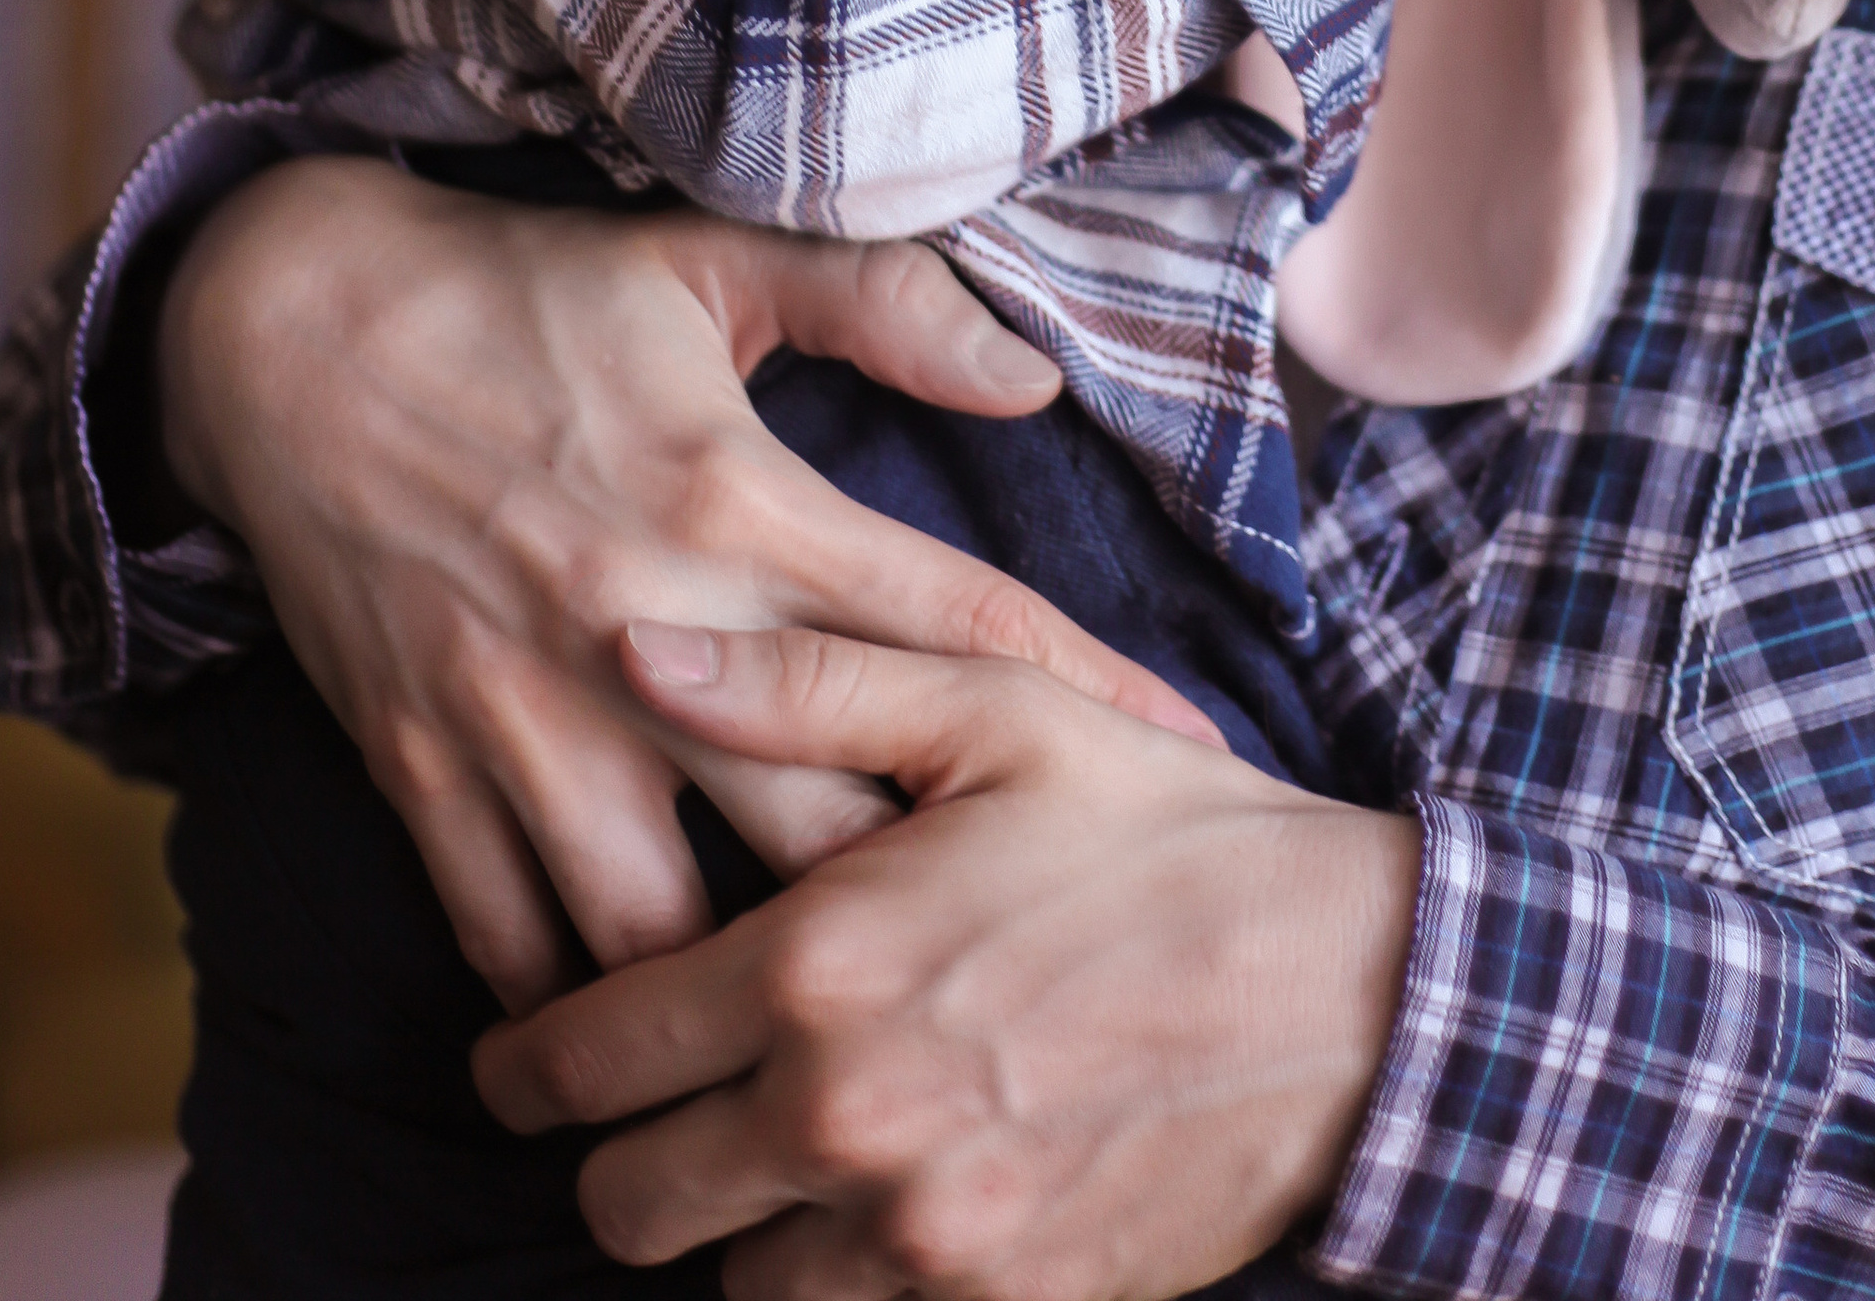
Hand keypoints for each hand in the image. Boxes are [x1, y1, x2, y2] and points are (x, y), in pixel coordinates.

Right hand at [159, 160, 1218, 1011]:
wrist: (290, 327)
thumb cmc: (526, 290)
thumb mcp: (712, 259)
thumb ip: (884, 304)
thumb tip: (1033, 377)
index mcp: (737, 495)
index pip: (950, 621)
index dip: (1083, 697)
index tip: (1188, 764)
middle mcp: (644, 624)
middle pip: (829, 825)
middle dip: (929, 897)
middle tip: (1023, 942)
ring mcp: (525, 709)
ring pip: (663, 928)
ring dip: (746, 981)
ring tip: (839, 1016)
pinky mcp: (422, 762)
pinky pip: (512, 938)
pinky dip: (576, 993)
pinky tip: (646, 1020)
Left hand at [476, 625, 1421, 1296]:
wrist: (1354, 992)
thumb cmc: (1166, 830)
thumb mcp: (995, 709)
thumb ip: (800, 680)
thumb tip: (632, 638)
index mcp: (821, 960)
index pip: (588, 1058)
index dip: (527, 1067)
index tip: (520, 1062)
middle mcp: (845, 1115)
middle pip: (629, 1206)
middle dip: (619, 1160)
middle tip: (652, 1109)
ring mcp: (922, 1233)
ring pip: (732, 1286)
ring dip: (739, 1227)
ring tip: (782, 1149)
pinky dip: (844, 1280)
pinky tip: (884, 1199)